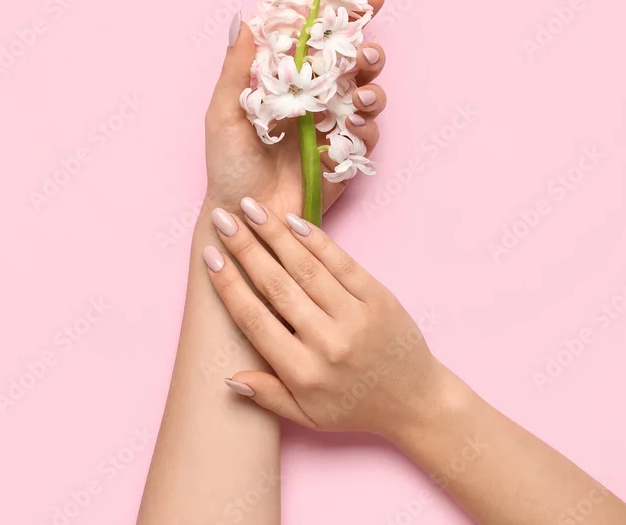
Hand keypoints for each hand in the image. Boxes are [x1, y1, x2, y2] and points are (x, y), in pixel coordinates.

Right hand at [200, 196, 445, 439]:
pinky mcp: (378, 298)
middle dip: (246, 248)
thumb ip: (268, 396)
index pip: (255, 320)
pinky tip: (293, 221)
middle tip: (222, 218)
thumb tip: (228, 376)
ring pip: (307, 268)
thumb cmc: (356, 408)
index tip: (210, 257)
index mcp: (303, 372)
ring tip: (251, 208)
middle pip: (277, 286)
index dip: (229, 286)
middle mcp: (328, 342)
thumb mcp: (308, 416)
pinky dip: (316, 240)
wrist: (416, 401)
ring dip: (275, 234)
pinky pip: (342, 263)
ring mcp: (355, 317)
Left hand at [202, 0, 389, 217]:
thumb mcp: (224, 111)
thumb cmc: (228, 164)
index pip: (322, 35)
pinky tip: (352, 132)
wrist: (245, 214)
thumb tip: (242, 18)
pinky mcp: (347, 155)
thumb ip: (236, 67)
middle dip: (370, 48)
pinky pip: (368, 135)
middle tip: (366, 51)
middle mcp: (316, 95)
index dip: (349, 10)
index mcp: (289, 77)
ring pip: (371, 93)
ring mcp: (335, 124)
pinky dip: (366, 129)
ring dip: (374, 87)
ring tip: (364, 94)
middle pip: (357, 60)